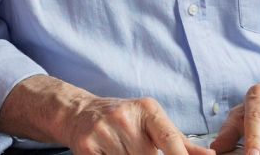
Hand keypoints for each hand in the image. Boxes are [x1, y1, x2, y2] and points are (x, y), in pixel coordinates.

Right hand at [62, 96, 213, 154]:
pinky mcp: (85, 147)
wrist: (79, 112)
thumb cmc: (124, 120)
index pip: (170, 139)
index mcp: (147, 109)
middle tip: (138, 148)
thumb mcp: (152, 122)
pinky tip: (110, 153)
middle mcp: (124, 117)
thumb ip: (180, 141)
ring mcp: (103, 132)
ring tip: (123, 149)